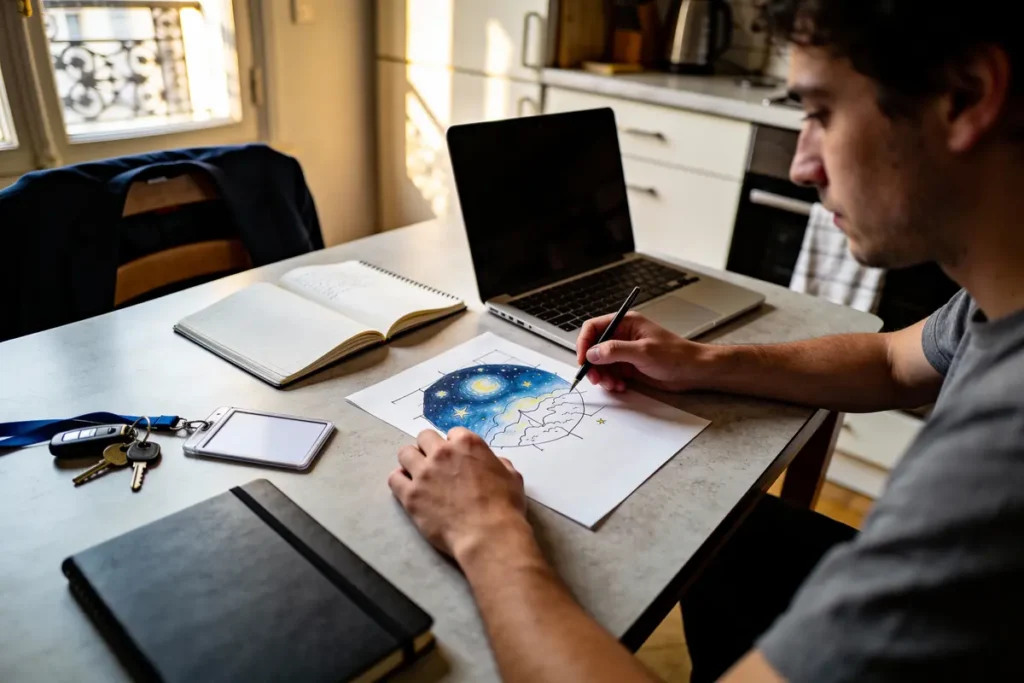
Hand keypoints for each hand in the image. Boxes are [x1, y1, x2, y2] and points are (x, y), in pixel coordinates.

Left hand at [388, 428, 531, 561]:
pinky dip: (399, 480)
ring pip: (405, 453)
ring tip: (418, 474)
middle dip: (429, 448)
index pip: (453, 433)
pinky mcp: (411, 495)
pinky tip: (407, 488)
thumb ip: (499, 464)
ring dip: (411, 461)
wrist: (488, 535)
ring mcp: (423, 473)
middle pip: (424, 437)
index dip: (454, 446)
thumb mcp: (512, 477)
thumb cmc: (505, 507)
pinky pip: (394, 479)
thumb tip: (495, 463)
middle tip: (435, 464)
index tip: (457, 458)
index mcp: (467, 444)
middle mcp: (442, 453)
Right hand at [576, 312, 708, 391]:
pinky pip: (611, 374)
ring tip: (613, 385)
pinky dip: (612, 382)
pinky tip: (621, 386)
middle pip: (594, 348)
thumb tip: (591, 353)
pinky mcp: (629, 367)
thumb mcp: (643, 352)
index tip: (582, 360)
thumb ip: (615, 351)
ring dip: (603, 376)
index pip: (594, 328)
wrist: (693, 371)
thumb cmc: (674, 355)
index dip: (584, 343)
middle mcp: (622, 336)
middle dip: (593, 365)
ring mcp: (625, 352)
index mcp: (625, 323)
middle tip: (596, 379)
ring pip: (601, 364)